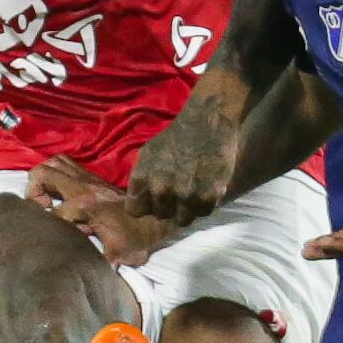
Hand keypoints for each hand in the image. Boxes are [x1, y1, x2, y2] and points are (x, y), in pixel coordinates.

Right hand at [31, 156, 182, 267]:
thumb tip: (83, 275)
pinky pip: (66, 164)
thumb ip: (101, 263)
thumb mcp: (120, 256)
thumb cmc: (138, 238)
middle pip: (44, 173)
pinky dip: (56, 174)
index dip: (50, 227)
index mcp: (87, 205)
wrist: (157, 217)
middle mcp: (84, 187)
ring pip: (54, 163)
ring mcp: (87, 178)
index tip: (57, 237)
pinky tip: (59, 194)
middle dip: (34, 191)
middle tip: (42, 209)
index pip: (53, 213)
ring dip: (44, 178)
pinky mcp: (92, 176)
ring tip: (47, 199)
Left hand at [124, 112, 239, 230]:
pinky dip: (206, 204)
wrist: (207, 122)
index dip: (146, 205)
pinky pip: (204, 213)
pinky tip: (207, 188)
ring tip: (194, 192)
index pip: (135, 210)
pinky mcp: (207, 196)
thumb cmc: (176, 137)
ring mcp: (184, 195)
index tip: (154, 199)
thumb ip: (142, 180)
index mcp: (142, 179)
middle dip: (169, 206)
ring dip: (188, 209)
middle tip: (180, 191)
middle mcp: (160, 190)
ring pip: (183, 220)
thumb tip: (138, 201)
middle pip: (161, 216)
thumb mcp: (147, 154)